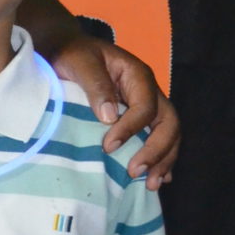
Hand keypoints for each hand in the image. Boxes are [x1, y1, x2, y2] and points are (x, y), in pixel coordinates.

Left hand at [50, 33, 179, 188]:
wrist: (66, 50)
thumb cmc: (72, 54)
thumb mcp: (80, 63)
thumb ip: (95, 85)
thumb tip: (109, 117)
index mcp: (137, 75)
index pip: (146, 107)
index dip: (131, 128)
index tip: (108, 147)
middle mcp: (148, 91)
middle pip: (168, 123)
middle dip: (157, 150)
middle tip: (135, 172)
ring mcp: (147, 105)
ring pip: (168, 134)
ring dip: (163, 160)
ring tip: (150, 184)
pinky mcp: (139, 119)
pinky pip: (158, 139)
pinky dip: (160, 159)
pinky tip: (155, 179)